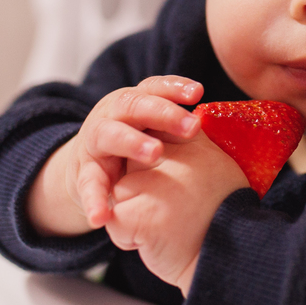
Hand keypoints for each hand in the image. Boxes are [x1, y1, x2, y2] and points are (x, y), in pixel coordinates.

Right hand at [27, 75, 205, 236]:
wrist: (88, 170)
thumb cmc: (134, 147)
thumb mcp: (153, 132)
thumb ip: (178, 127)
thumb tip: (220, 128)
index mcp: (134, 103)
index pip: (154, 88)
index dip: (174, 88)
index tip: (198, 93)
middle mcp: (112, 115)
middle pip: (134, 105)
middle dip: (164, 113)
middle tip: (190, 127)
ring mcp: (96, 142)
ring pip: (110, 134)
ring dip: (133, 141)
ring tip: (155, 153)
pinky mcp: (84, 172)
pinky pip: (89, 185)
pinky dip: (95, 200)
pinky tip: (103, 217)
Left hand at [105, 130, 248, 293]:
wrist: (231, 259)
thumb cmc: (219, 217)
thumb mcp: (214, 167)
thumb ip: (186, 150)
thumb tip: (159, 139)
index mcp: (192, 142)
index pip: (152, 138)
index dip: (154, 166)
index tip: (173, 185)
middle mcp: (175, 157)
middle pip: (132, 166)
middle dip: (141, 191)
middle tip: (174, 211)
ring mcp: (157, 184)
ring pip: (120, 193)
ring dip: (133, 215)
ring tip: (167, 227)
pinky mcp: (142, 214)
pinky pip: (116, 221)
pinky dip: (128, 238)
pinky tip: (157, 241)